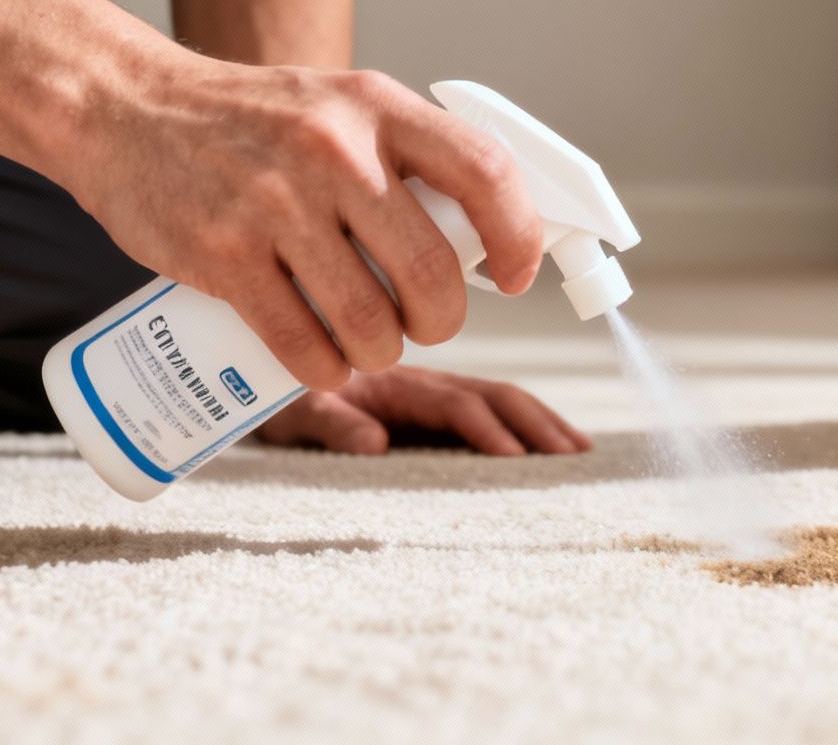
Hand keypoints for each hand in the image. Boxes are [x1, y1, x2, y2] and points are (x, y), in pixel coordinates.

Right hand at [56, 56, 542, 389]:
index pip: (486, 171)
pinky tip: (324, 360)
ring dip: (383, 351)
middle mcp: (333, 150)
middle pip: (432, 269)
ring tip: (371, 342)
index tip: (514, 275)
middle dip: (442, 319)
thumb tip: (488, 228)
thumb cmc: (252, 123)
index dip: (517, 236)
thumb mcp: (340, 106)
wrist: (124, 108)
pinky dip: (325, 370)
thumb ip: (406, 154)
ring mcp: (275, 203)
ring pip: (370, 320)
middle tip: (426, 323)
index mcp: (376, 106)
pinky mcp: (223, 254)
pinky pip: (302, 343)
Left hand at [256, 366, 592, 455]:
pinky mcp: (432, 409)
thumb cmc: (278, 402)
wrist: (259, 378)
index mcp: (396, 384)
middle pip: (493, 395)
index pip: (454, 404)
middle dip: (536, 422)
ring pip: (499, 399)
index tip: (516, 458)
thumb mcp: (294, 417)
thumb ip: (330, 425)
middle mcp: (423, 383)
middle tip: (572, 455)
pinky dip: (524, 424)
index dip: (487, 429)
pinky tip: (550, 443)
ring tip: (579, 450)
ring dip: (541, 421)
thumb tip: (373, 444)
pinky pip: (487, 411)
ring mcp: (431, 394)